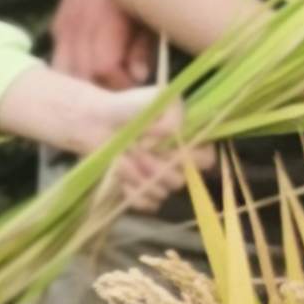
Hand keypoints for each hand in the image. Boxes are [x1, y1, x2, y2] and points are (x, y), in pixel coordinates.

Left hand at [27, 77, 203, 209]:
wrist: (96, 121)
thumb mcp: (155, 99)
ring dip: (139, 177)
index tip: (166, 147)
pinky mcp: (142, 191)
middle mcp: (178, 162)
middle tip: (138, 151)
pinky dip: (133, 194)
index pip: (206, 159)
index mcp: (188, 141)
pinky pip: (147, 204)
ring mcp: (160, 179)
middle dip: (158, 168)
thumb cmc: (128, 108)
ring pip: (162, 193)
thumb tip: (167, 139)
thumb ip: (171, 117)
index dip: (188, 158)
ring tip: (122, 158)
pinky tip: (120, 179)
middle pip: (182, 180)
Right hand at [48, 0, 155, 88]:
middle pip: (80, 71)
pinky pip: (59, 53)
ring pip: (63, 67)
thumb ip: (142, 47)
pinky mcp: (58, 22)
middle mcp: (77, 20)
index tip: (133, 92)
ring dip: (81, 82)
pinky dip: (71, 67)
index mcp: (104, 17)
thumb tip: (138, 77)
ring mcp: (64, 21)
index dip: (118, 85)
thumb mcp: (151, 16)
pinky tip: (87, 69)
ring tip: (101, 86)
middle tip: (118, 95)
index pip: (102, 67)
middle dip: (99, 89)